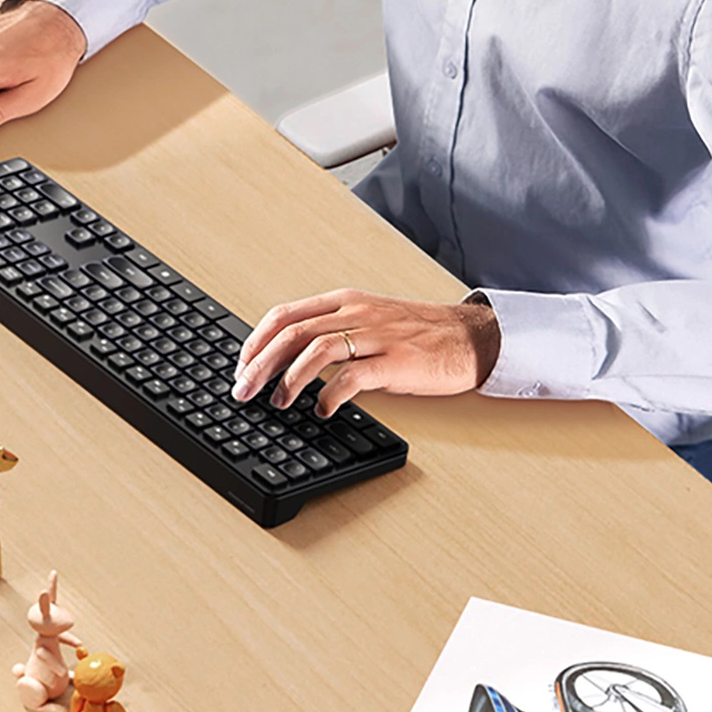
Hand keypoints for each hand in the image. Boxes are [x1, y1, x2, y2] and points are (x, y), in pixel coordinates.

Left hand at [232, 289, 500, 416]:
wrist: (470, 337)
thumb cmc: (417, 333)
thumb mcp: (368, 319)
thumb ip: (331, 330)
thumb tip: (285, 357)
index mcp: (344, 300)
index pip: (285, 314)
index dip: (256, 340)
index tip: (242, 365)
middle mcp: (356, 312)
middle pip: (292, 333)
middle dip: (260, 363)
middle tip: (243, 389)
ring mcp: (376, 335)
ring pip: (317, 350)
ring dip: (289, 379)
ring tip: (277, 401)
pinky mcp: (396, 361)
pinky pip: (353, 377)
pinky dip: (330, 395)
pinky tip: (321, 410)